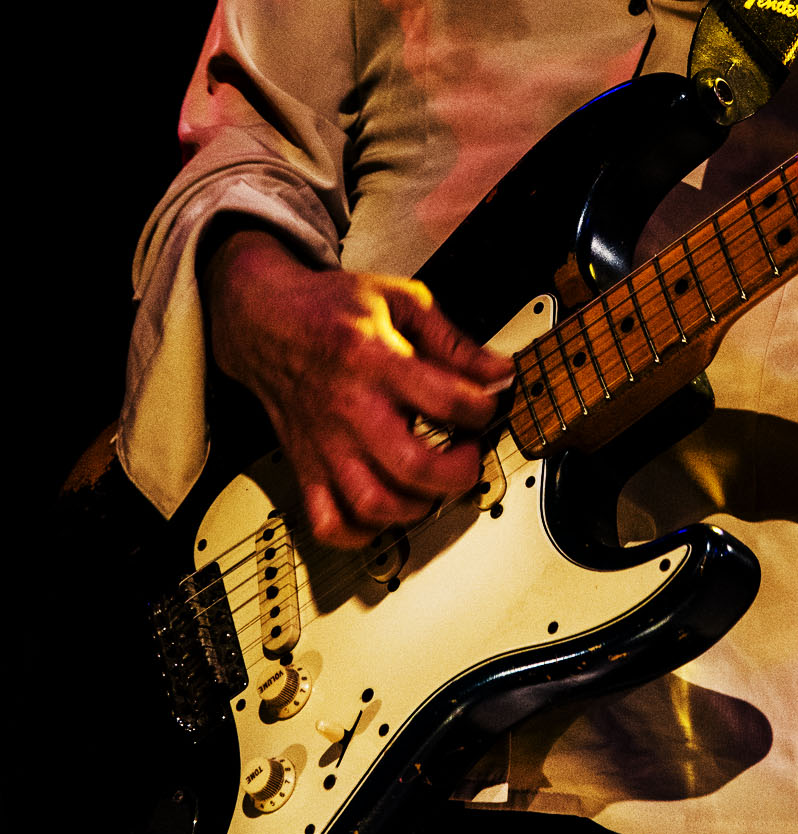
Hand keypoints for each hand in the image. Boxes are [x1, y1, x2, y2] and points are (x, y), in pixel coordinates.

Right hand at [204, 230, 513, 545]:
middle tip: (469, 455)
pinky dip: (362, 533)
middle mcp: (349, 410)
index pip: (445, 400)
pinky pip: (329, 522)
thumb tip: (497, 371)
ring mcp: (325, 444)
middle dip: (459, 471)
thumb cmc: (330, 309)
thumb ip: (453, 339)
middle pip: (413, 466)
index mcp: (374, 362)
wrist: (264, 320)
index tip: (489, 405)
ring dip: (418, 505)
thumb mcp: (400, 301)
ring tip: (434, 484)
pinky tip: (386, 511)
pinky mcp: (306, 466)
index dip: (482, 408)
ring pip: (374, 503)